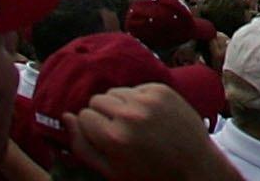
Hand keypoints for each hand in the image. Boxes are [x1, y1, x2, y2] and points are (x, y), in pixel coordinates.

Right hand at [70, 83, 225, 180]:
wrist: (192, 163)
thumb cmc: (149, 172)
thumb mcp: (110, 171)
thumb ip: (82, 146)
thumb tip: (66, 117)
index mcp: (113, 138)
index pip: (83, 116)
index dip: (90, 127)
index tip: (102, 136)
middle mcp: (129, 115)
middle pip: (96, 99)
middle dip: (102, 113)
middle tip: (117, 129)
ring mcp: (148, 99)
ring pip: (115, 91)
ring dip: (118, 104)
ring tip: (132, 122)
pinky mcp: (162, 89)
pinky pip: (135, 87)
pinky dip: (136, 99)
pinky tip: (147, 115)